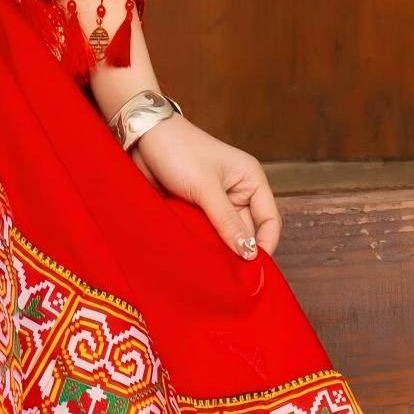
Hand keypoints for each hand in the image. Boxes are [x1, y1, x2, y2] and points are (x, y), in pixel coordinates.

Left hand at [127, 112, 280, 259]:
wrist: (143, 137)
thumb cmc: (178, 150)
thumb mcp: (205, 187)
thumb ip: (228, 222)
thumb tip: (250, 254)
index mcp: (250, 179)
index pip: (270, 220)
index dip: (264, 245)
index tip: (253, 270)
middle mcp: (239, 190)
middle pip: (249, 231)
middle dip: (240, 251)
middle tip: (231, 276)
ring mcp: (218, 199)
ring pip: (228, 234)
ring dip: (221, 250)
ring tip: (216, 269)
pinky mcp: (199, 206)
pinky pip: (209, 232)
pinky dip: (207, 243)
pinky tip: (201, 257)